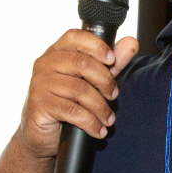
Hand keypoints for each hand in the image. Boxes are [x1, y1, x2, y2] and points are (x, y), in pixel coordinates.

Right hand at [14, 31, 138, 160]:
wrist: (42, 135)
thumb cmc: (66, 103)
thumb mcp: (91, 81)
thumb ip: (111, 63)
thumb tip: (132, 43)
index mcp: (56, 52)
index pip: (75, 37)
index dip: (96, 46)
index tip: (112, 60)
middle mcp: (45, 64)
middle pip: (82, 64)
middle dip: (105, 81)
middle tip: (113, 96)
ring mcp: (40, 84)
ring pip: (79, 90)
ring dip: (100, 107)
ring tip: (108, 119)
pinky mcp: (39, 105)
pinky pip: (72, 111)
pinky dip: (90, 122)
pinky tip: (98, 130)